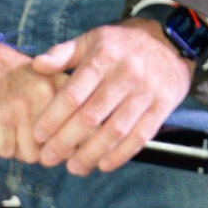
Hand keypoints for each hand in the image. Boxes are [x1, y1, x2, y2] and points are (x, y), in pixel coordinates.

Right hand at [0, 20, 67, 163]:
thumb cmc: (5, 73)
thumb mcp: (42, 78)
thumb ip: (59, 104)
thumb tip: (70, 148)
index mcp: (60, 85)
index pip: (81, 128)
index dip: (71, 145)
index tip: (57, 148)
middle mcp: (45, 95)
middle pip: (55, 147)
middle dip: (39, 152)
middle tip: (23, 141)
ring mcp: (23, 106)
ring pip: (32, 155)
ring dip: (17, 151)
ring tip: (7, 137)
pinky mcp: (0, 116)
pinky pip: (6, 151)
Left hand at [28, 19, 194, 174]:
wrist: (171, 40)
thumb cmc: (122, 43)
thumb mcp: (92, 39)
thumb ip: (62, 53)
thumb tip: (36, 66)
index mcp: (103, 57)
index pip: (73, 94)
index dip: (53, 117)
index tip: (39, 135)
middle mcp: (125, 74)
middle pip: (91, 116)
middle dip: (66, 141)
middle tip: (48, 158)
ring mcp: (146, 92)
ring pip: (115, 131)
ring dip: (91, 154)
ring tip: (74, 168)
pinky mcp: (162, 106)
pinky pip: (140, 136)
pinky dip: (121, 155)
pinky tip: (103, 164)